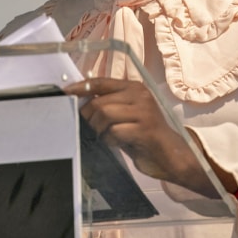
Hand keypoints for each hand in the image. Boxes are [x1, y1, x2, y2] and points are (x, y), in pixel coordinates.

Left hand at [66, 77, 218, 197]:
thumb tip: (81, 103)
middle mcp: (139, 95)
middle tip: (95, 130)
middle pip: (98, 102)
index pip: (100, 82)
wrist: (172, 155)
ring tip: (109, 136)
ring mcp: (143, 111)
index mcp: (134, 88)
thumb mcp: (126, 116)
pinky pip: (113, 132)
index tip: (65, 94)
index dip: (80, 88)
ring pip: (104, 115)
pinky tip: (119, 143)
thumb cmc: (145, 136)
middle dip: (90, 118)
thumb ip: (108, 105)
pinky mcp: (145, 129)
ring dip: (100, 130)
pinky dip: (110, 140)